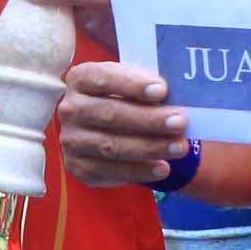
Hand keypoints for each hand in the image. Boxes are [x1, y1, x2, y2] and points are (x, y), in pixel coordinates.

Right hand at [55, 59, 189, 186]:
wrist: (107, 130)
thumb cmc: (125, 100)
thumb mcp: (131, 85)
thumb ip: (147, 86)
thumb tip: (177, 95)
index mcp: (80, 79)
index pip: (103, 78)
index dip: (132, 84)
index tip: (162, 89)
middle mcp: (70, 109)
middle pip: (110, 114)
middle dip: (148, 119)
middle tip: (179, 122)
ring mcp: (71, 140)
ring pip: (111, 145)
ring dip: (149, 147)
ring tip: (179, 147)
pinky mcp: (78, 167)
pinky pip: (110, 171)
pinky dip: (139, 171)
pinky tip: (162, 168)